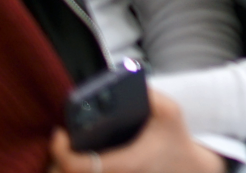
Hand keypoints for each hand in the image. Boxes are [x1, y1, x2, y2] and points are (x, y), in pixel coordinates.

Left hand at [48, 89, 223, 172]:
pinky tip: (78, 159)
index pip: (77, 165)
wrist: (187, 168)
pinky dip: (76, 170)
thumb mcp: (170, 112)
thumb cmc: (176, 141)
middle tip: (62, 140)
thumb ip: (151, 94)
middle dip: (57, 159)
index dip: (60, 149)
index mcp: (124, 163)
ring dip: (64, 166)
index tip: (60, 132)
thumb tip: (128, 81)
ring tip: (68, 149)